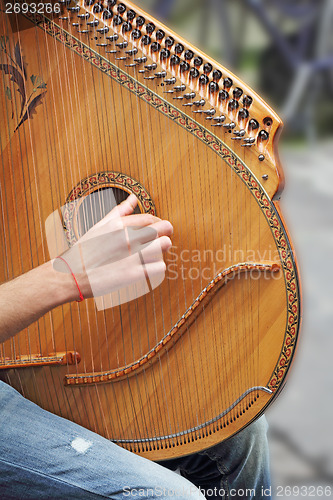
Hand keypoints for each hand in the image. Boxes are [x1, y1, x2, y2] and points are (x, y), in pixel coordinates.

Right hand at [54, 194, 172, 306]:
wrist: (70, 277)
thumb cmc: (83, 252)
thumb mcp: (99, 226)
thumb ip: (119, 212)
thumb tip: (133, 198)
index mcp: (118, 225)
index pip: (151, 218)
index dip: (159, 223)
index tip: (158, 229)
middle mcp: (127, 238)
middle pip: (163, 229)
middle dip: (165, 234)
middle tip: (163, 240)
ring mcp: (131, 256)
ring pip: (163, 247)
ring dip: (161, 251)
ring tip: (152, 256)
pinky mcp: (134, 274)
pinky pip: (159, 268)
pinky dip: (156, 269)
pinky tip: (148, 269)